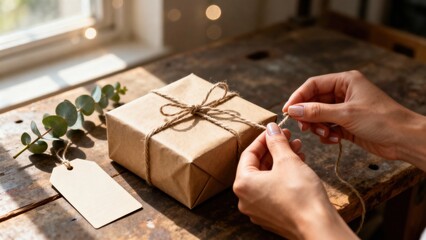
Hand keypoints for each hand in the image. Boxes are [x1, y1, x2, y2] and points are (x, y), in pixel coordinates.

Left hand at [233, 123, 356, 238]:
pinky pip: (272, 191)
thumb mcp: (287, 160)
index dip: (264, 139)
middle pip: (257, 166)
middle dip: (274, 150)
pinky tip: (297, 167)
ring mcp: (257, 210)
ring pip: (266, 178)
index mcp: (243, 184)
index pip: (249, 153)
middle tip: (289, 138)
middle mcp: (245, 199)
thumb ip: (276, 141)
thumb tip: (271, 129)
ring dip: (280, 162)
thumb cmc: (301, 195)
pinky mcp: (271, 217)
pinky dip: (282, 177)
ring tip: (298, 150)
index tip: (275, 130)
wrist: (318, 226)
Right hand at [282, 70, 424, 161]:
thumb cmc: (382, 120)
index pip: (313, 85)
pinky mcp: (347, 124)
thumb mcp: (346, 114)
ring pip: (319, 116)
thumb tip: (293, 110)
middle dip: (308, 115)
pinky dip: (326, 134)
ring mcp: (345, 109)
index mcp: (345, 81)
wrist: (404, 139)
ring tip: (325, 135)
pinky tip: (334, 140)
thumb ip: (317, 112)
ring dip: (318, 127)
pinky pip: (327, 127)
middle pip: (314, 101)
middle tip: (305, 128)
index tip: (287, 111)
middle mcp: (344, 93)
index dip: (298, 97)